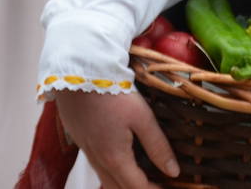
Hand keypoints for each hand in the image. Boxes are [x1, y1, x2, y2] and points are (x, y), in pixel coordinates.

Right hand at [55, 90, 178, 188]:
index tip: (171, 186)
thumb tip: (173, 171)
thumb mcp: (141, 117)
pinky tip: (120, 157)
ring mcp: (86, 149)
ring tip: (141, 174)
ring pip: (105, 178)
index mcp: (114, 158)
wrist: (77, 72)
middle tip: (157, 183)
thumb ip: (157, 146)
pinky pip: (96, 163)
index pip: (138, 188)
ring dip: (123, 182)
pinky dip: (111, 169)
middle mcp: (97, 159)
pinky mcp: (79, 137)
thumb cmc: (112, 92)